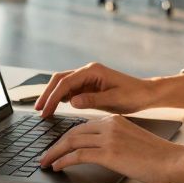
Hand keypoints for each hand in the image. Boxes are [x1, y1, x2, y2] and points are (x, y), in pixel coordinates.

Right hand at [35, 62, 162, 117]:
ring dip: (52, 96)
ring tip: (43, 111)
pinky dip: (60, 98)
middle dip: (47, 94)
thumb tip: (72, 101)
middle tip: (38, 110)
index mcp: (92, 71)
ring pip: (62, 84)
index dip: (53, 96)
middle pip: (59, 80)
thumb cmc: (133, 95)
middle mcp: (87, 71)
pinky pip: (69, 90)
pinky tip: (55, 108)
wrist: (145, 94)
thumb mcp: (114, 100)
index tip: (45, 110)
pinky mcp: (88, 86)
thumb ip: (92, 100)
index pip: (66, 82)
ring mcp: (87, 78)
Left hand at [39, 115, 183, 182]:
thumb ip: (115, 141)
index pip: (83, 126)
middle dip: (56, 145)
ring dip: (55, 153)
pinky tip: (58, 167)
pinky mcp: (109, 153)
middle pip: (73, 132)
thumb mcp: (132, 141)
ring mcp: (109, 138)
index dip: (67, 137)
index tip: (58, 146)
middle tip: (45, 155)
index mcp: (115, 120)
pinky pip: (78, 154)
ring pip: (72, 142)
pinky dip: (64, 160)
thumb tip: (100, 153)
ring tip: (46, 163)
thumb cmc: (158, 156)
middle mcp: (109, 125)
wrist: (174, 160)